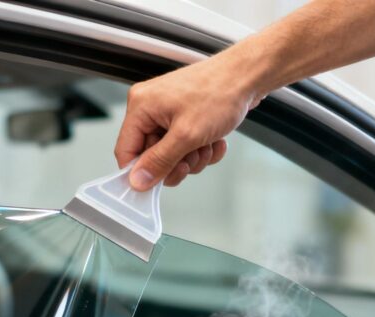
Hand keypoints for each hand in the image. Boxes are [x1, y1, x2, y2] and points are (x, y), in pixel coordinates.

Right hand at [115, 52, 262, 189]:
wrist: (248, 76)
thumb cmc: (220, 91)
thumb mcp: (187, 135)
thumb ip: (160, 161)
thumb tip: (138, 180)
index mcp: (141, 106)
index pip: (126, 150)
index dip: (140, 171)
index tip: (158, 183)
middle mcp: (151, 108)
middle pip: (151, 156)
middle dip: (175, 163)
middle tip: (191, 159)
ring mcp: (168, 112)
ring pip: (171, 154)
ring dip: (193, 157)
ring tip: (207, 144)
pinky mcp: (185, 116)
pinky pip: (186, 145)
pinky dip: (202, 148)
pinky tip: (215, 140)